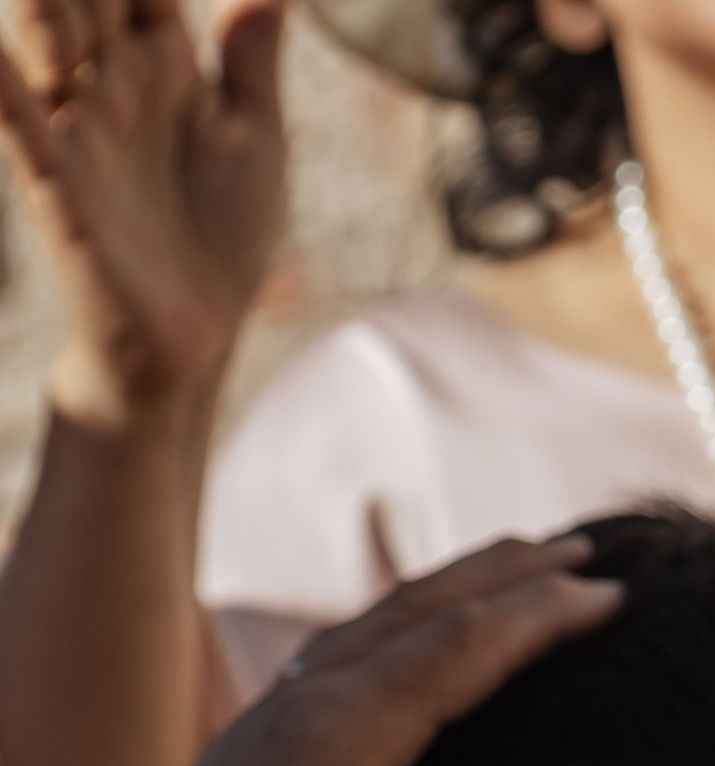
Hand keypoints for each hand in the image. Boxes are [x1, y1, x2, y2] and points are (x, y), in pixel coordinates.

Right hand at [0, 0, 285, 432]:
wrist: (188, 350)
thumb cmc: (217, 247)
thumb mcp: (257, 147)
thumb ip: (254, 63)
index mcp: (161, 61)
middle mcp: (111, 80)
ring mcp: (80, 126)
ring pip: (48, 31)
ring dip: (50, 4)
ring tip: (60, 6)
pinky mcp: (59, 184)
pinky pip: (20, 124)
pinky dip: (3, 88)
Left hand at [56, 538, 635, 765]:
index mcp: (348, 723)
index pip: (469, 640)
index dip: (547, 613)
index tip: (617, 596)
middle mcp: (306, 700)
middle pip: (419, 607)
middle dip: (504, 574)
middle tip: (579, 554)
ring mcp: (273, 723)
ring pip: (375, 625)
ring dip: (449, 592)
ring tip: (501, 579)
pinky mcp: (253, 756)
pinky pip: (339, 658)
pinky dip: (396, 634)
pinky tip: (397, 657)